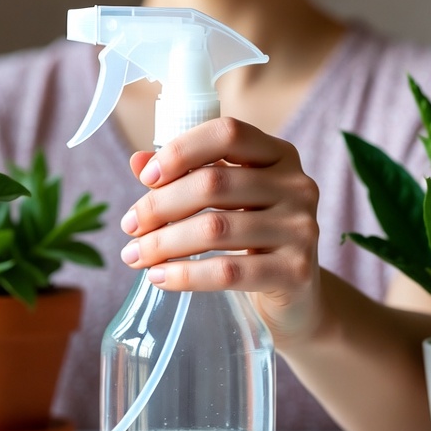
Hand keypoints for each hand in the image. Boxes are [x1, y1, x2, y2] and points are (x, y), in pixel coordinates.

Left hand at [119, 116, 320, 347]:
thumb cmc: (253, 237)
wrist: (297, 297)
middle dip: (159, 205)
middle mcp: (297, 186)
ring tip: (134, 255)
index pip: (228, 133)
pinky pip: (227, 271)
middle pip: (214, 183)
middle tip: (129, 226)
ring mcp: (301, 229)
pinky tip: (159, 277)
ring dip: (163, 243)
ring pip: (215, 229)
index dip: (182, 150)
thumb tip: (138, 161)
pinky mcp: (294, 272)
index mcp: (279, 154)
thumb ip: (186, 175)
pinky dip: (185, 275)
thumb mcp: (226, 199)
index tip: (146, 177)